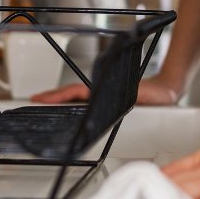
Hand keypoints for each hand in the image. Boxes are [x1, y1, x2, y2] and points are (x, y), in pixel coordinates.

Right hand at [30, 76, 181, 104]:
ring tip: (44, 105)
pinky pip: (86, 102)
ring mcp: (103, 96)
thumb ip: (119, 98)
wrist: (165, 91)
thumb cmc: (151, 93)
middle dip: (52, 97)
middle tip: (34, 101)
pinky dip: (73, 104)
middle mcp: (100, 92)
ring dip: (61, 100)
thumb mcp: (132, 96)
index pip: (74, 92)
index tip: (39, 98)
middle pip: (71, 94)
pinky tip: (68, 110)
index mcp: (102, 89)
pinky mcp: (108, 102)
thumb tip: (97, 97)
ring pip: (77, 98)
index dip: (56, 96)